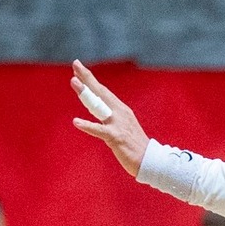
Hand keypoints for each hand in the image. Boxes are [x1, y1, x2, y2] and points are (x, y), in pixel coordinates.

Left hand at [69, 60, 148, 176]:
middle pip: (101, 92)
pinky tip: (76, 122)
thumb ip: (110, 118)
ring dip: (86, 94)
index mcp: (121, 110)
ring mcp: (118, 124)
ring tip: (73, 81)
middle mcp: (120, 113)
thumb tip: (99, 110)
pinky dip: (88, 126)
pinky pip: (99, 130)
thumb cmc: (135, 146)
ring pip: (98, 106)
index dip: (90, 79)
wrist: (151, 161)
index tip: (78, 67)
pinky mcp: (116, 138)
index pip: (103, 91)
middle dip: (87, 78)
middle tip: (76, 64)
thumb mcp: (123, 127)